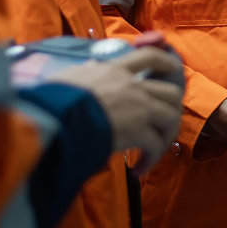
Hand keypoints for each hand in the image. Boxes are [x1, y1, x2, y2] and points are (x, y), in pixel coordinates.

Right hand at [51, 48, 183, 172]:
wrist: (55, 116)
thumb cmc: (54, 100)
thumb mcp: (70, 77)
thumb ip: (85, 72)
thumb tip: (89, 67)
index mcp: (115, 71)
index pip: (150, 57)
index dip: (168, 63)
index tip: (173, 71)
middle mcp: (132, 86)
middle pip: (172, 93)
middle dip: (171, 111)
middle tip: (160, 127)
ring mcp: (139, 107)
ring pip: (171, 118)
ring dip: (165, 137)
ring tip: (151, 152)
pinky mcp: (138, 130)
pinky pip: (156, 145)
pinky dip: (151, 160)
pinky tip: (138, 170)